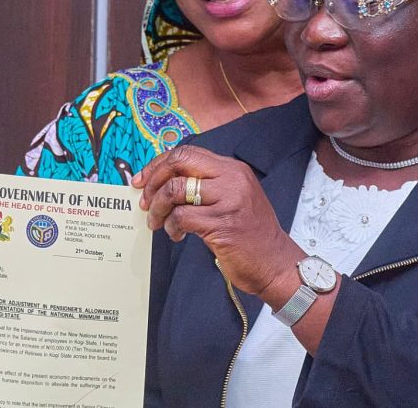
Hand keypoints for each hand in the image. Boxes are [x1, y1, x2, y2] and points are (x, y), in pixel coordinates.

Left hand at [133, 146, 303, 300]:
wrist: (275, 263)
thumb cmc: (249, 234)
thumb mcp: (232, 198)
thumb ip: (204, 185)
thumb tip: (162, 182)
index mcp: (232, 169)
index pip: (187, 153)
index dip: (158, 164)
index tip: (142, 180)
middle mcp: (232, 178)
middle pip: (179, 162)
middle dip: (154, 180)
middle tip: (145, 200)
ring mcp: (229, 200)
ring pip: (175, 190)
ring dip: (157, 208)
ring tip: (157, 222)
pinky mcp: (222, 224)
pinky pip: (181, 217)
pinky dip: (170, 227)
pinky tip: (176, 235)